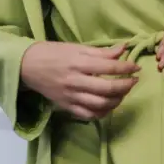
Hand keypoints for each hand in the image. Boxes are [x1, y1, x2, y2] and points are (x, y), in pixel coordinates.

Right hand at [21, 42, 140, 120]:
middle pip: (107, 89)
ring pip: (100, 104)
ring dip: (117, 100)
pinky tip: (109, 106)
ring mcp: (71, 96)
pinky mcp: (66, 106)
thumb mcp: (76, 48)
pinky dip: (102, 113)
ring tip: (123, 93)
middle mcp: (75, 81)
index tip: (136, 68)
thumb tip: (123, 49)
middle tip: (133, 81)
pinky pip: (88, 115)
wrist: (27, 66)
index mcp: (78, 63)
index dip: (126, 68)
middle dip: (125, 86)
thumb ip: (100, 52)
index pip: (108, 67)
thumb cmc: (53, 53)